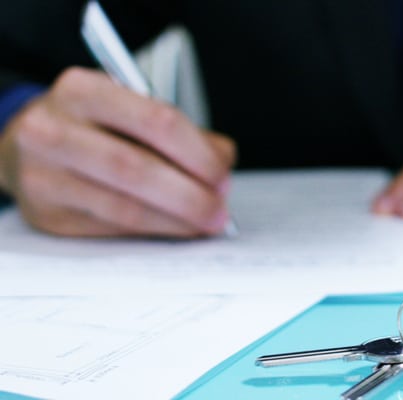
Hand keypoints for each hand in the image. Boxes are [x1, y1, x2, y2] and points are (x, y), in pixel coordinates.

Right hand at [0, 67, 234, 236]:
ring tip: (205, 222)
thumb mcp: (130, 110)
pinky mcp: (47, 215)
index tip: (222, 175)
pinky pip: (111, 229)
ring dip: (176, 220)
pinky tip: (175, 228)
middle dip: (189, 194)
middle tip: (219, 209)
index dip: (197, 153)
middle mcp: (52, 130)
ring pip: (124, 207)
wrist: (29, 148)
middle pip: (136, 167)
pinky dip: (153, 231)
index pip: (155, 120)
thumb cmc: (93, 126)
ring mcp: (44, 176)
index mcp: (82, 91)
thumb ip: (181, 132)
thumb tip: (222, 161)